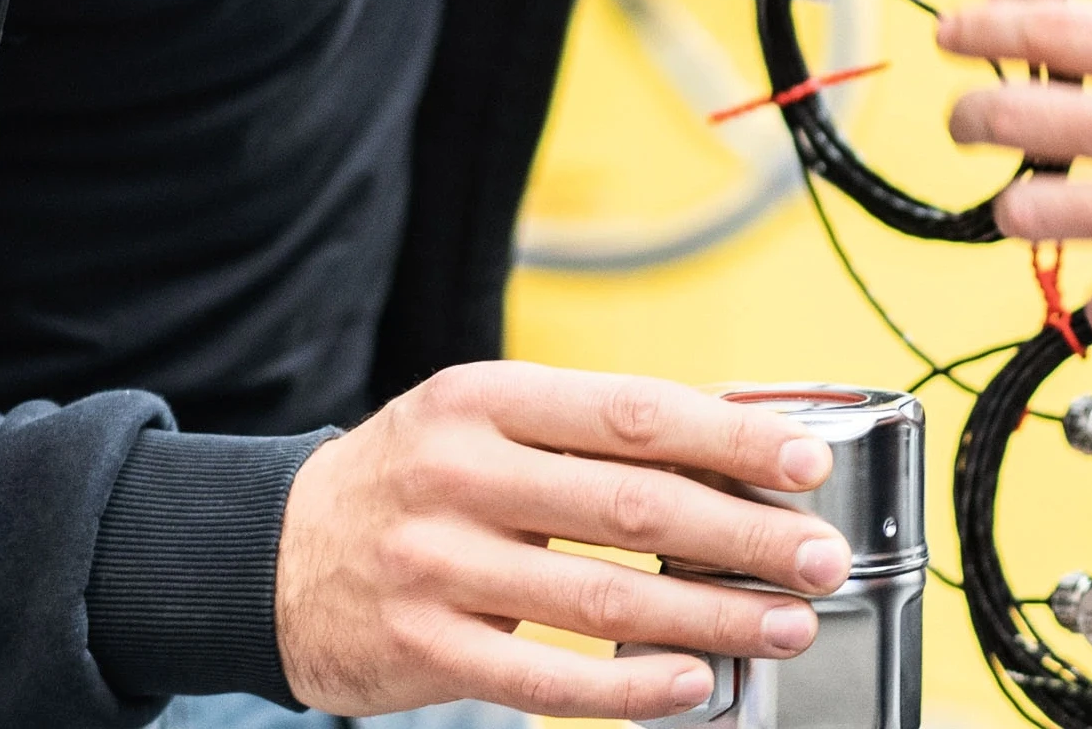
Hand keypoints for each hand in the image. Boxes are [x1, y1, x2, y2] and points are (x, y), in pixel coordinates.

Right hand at [274, 363, 854, 720]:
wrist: (269, 558)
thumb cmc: (408, 484)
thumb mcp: (480, 421)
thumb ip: (590, 428)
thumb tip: (737, 429)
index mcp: (482, 400)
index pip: (630, 413)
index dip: (730, 438)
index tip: (806, 464)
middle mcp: (458, 474)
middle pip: (631, 508)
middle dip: (744, 536)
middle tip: (821, 558)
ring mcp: (435, 565)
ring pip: (602, 600)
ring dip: (710, 618)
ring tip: (783, 624)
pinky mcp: (423, 648)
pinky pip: (546, 679)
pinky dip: (630, 690)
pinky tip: (692, 686)